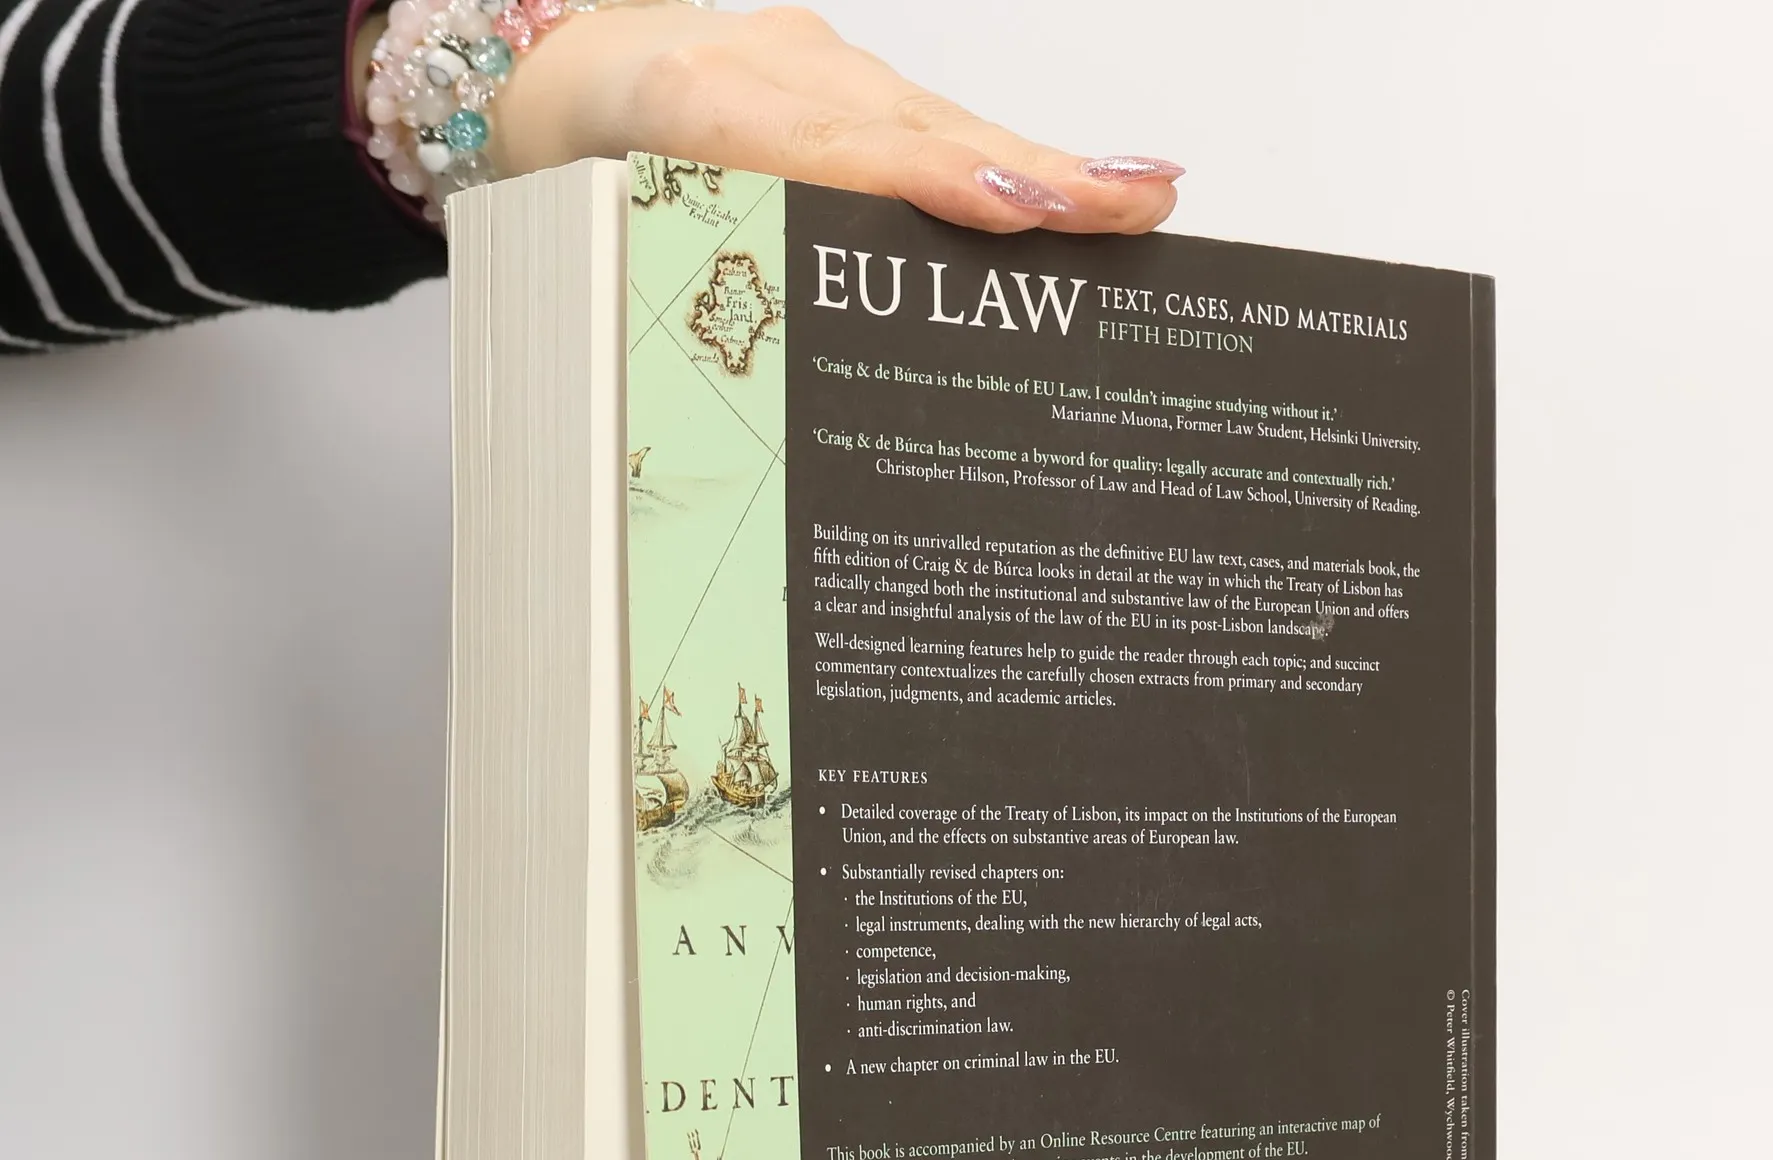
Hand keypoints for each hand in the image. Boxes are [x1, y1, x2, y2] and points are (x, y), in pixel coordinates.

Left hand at [488, 2, 1181, 232]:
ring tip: (1133, 198)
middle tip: (1126, 205)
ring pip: (936, 121)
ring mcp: (809, 60)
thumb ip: (680, 276)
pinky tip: (1069, 182)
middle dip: (1029, 173)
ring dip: (1038, 168)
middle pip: (916, 126)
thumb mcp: (598, 227)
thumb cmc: (576, 161)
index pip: (831, 146)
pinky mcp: (835, 72)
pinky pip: (925, 119)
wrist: (544, 69)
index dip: (932, 180)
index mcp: (690, 99)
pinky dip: (1000, 157)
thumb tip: (778, 391)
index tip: (1015, 208)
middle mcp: (765, 63)